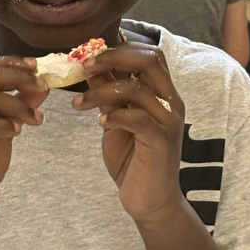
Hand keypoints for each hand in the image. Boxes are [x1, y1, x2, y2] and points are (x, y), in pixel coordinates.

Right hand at [0, 57, 46, 233]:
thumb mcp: (2, 130)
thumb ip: (16, 107)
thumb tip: (40, 86)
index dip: (9, 63)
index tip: (36, 67)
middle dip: (17, 77)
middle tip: (43, 86)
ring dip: (18, 105)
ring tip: (37, 119)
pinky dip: (6, 125)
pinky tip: (19, 132)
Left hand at [72, 42, 184, 221]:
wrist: (151, 202)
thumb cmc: (133, 160)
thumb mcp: (115, 121)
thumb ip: (109, 95)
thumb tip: (91, 67)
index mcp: (162, 93)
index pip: (150, 53)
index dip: (120, 47)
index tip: (89, 54)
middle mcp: (171, 102)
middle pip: (150, 59)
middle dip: (113, 56)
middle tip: (84, 66)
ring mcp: (168, 122)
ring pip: (136, 88)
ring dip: (101, 90)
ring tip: (78, 104)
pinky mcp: (161, 142)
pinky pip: (138, 119)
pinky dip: (115, 115)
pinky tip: (99, 121)